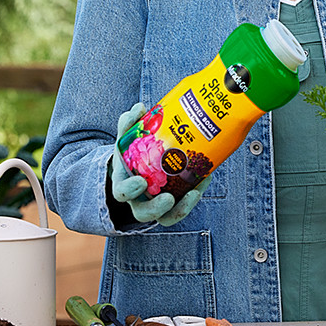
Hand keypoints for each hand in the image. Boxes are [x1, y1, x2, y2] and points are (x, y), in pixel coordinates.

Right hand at [111, 103, 207, 225]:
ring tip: (194, 193)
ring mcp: (156, 204)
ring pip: (166, 218)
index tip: (141, 181)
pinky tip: (204, 180)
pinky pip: (183, 207)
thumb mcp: (126, 138)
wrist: (138, 164)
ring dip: (181, 209)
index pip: (122, 193)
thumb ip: (129, 123)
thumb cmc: (132, 152)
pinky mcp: (174, 203)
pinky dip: (193, 197)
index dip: (130, 190)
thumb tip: (139, 107)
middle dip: (156, 208)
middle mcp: (139, 199)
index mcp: (124, 184)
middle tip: (168, 197)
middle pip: (144, 213)